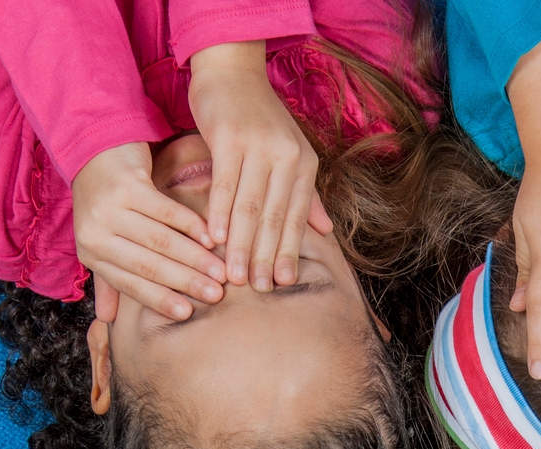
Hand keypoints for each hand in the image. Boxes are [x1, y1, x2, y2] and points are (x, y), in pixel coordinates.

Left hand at [72, 142, 226, 321]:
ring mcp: (108, 208)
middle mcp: (95, 233)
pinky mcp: (126, 184)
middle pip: (148, 265)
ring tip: (220, 270)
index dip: (160, 299)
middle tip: (216, 294)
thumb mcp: (102, 240)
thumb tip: (108, 321)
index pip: (131, 284)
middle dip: (185, 283)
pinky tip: (212, 238)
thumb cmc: (105, 200)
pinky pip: (166, 212)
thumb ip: (107, 279)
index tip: (188, 313)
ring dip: (195, 258)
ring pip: (160, 241)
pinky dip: (191, 226)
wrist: (93, 146)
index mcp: (90, 253)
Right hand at [188, 41, 331, 290]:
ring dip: (242, 245)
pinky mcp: (229, 138)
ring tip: (235, 276)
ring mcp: (258, 146)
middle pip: (274, 218)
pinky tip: (215, 238)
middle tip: (257, 290)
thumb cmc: (260, 117)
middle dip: (265, 257)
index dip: (289, 252)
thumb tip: (325, 230)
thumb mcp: (290, 153)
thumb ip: (306, 194)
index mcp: (304, 164)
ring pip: (250, 206)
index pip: (296, 218)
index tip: (281, 284)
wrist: (232, 67)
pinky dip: (220, 213)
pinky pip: (224, 184)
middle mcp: (286, 156)